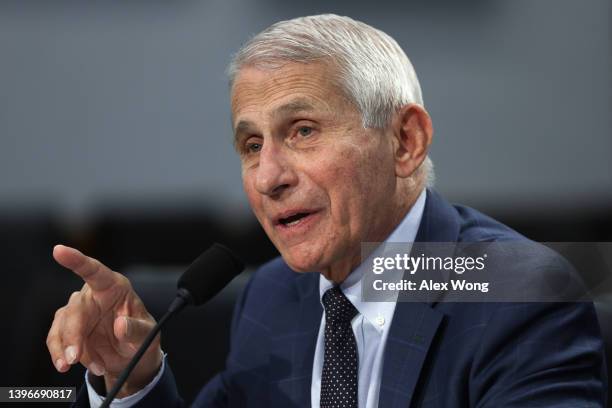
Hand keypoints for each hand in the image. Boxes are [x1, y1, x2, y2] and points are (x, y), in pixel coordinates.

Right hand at [47, 245, 161, 396]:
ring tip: (76, 365)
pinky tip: (74, 365)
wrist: (133, 357)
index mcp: (114, 286)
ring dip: (65, 348)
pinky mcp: (69, 329)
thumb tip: (120, 325)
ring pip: (62, 326)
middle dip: (72, 334)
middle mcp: (94, 296)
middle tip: (75, 358)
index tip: (59, 250)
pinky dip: (61, 354)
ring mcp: (79, 312)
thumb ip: (136, 329)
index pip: (94, 270)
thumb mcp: (148, 334)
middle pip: (75, 309)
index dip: (77, 260)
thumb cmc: (143, 336)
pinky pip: (57, 340)